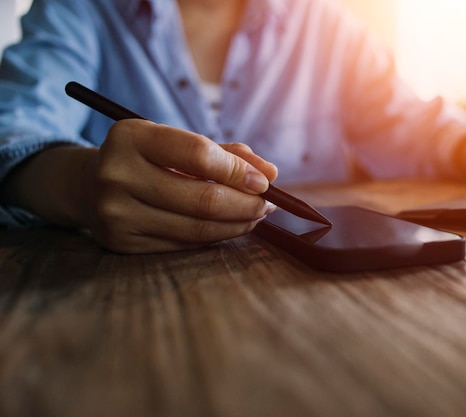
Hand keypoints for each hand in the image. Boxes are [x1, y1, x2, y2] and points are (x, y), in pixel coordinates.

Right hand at [83, 120, 277, 252]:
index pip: (198, 154)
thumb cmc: (145, 158)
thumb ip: (223, 153)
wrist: (88, 186)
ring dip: (237, 224)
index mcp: (131, 137)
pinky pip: (183, 244)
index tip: (266, 181)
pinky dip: (214, 237)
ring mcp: (116, 213)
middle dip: (247, 204)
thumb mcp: (174, 142)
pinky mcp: (121, 243)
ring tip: (256, 216)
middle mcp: (117, 175)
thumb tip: (270, 174)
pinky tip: (229, 227)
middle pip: (203, 199)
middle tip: (269, 204)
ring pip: (197, 229)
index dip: (239, 171)